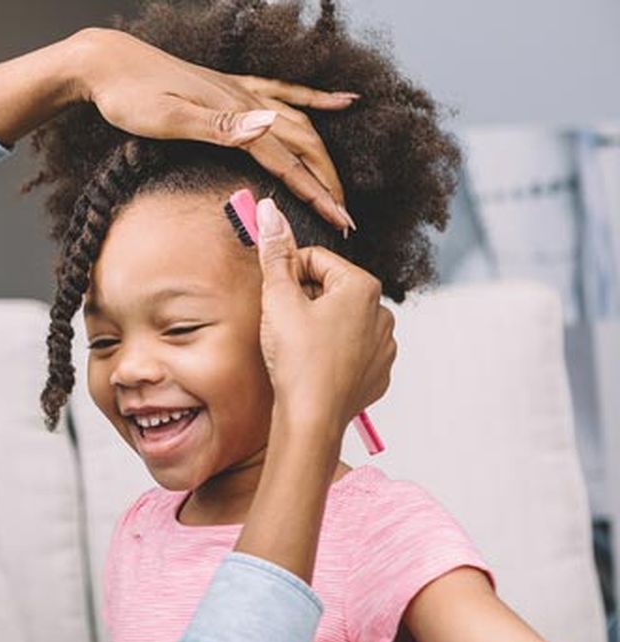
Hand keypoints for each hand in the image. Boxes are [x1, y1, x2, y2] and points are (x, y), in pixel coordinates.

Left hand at [72, 28, 357, 231]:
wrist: (107, 63)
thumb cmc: (129, 96)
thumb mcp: (169, 117)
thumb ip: (220, 126)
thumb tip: (269, 127)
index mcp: (235, 114)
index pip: (287, 161)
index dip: (316, 194)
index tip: (339, 222)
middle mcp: (245, 100)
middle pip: (302, 145)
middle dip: (327, 183)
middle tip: (345, 218)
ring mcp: (240, 92)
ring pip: (298, 124)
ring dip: (323, 156)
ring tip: (340, 186)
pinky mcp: (229, 88)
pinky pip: (284, 93)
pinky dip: (315, 100)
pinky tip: (339, 102)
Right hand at [254, 197, 394, 433]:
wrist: (312, 417)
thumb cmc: (297, 359)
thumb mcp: (278, 298)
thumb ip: (275, 252)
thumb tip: (269, 211)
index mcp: (362, 286)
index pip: (315, 261)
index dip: (287, 275)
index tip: (274, 294)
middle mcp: (382, 312)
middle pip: (330, 289)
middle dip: (304, 301)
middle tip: (282, 324)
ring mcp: (384, 345)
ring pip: (342, 320)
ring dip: (319, 326)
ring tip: (297, 348)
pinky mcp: (379, 372)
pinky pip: (352, 350)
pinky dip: (332, 353)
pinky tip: (313, 365)